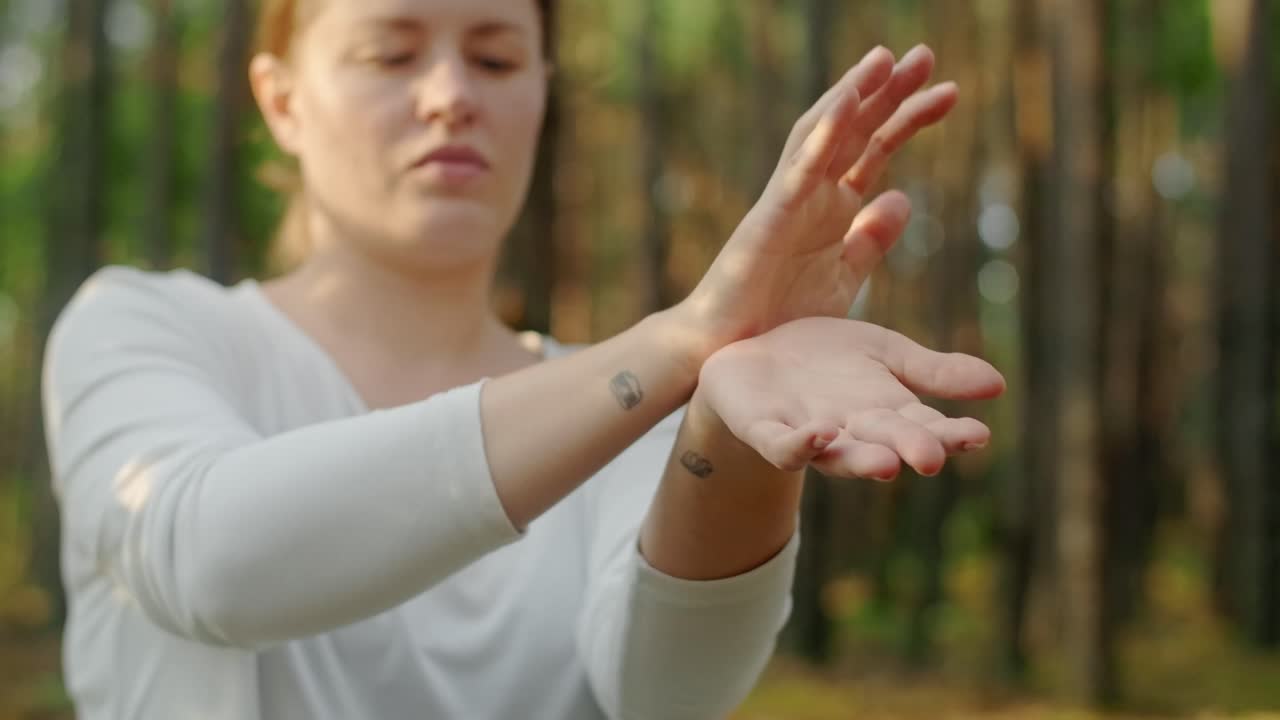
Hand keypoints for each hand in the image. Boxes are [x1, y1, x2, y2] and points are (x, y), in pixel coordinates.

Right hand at [673, 44, 956, 358]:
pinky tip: (846, 102)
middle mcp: (810, 195)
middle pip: (853, 131)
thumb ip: (870, 241)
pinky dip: (822, 134)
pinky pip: (799, 169)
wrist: (728, 352)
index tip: (948, 91)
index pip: (875, 150)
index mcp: (830, 208)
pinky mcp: (769, 219)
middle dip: (888, 92)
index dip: (908, 118)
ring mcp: (787, 201)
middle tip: (925, 55)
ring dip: (852, 95)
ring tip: (884, 59)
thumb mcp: (841, 280)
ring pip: (822, 136)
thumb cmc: (778, 320)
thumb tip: (904, 198)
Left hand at [693, 317, 1005, 480]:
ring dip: (860, 462)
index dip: (950, 434)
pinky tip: (818, 435)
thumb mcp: (886, 353)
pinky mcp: (763, 429)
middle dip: (908, 452)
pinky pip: (781, 446)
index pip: (924, 427)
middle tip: (932, 458)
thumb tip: (999, 385)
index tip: (979, 434)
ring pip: (837, 457)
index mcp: (885, 412)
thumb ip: (934, 372)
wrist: (754, 351)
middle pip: (885, 445)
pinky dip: (799, 446)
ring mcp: (806, 433)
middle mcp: (850, 431)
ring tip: (885, 464)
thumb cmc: (827, 359)